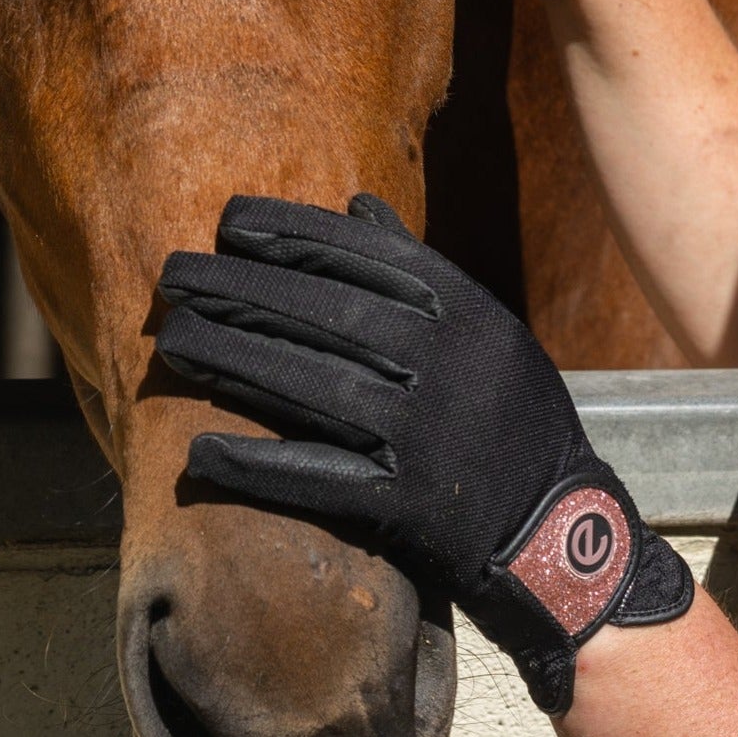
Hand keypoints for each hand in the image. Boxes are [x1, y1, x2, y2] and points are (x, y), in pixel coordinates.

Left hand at [157, 194, 691, 714]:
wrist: (567, 536)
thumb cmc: (510, 417)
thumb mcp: (485, 328)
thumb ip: (417, 267)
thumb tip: (357, 200)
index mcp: (464, 311)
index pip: (364, 254)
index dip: (290, 233)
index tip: (227, 220)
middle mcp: (447, 363)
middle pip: (324, 314)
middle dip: (238, 289)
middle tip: (171, 275)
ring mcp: (427, 436)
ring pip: (311, 386)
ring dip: (231, 360)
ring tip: (170, 340)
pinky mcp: (410, 507)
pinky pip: (320, 477)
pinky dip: (258, 466)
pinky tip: (198, 453)